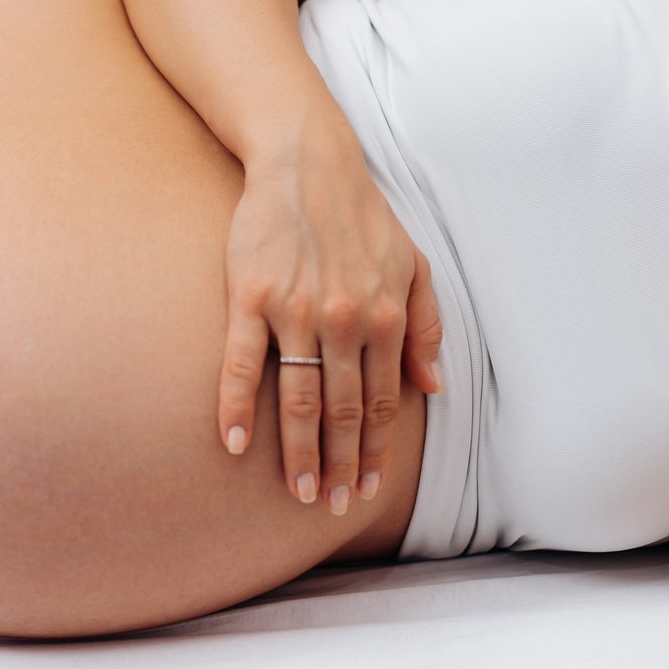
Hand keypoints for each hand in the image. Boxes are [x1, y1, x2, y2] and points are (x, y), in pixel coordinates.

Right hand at [219, 112, 443, 514]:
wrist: (307, 162)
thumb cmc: (362, 216)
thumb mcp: (413, 264)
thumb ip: (426, 326)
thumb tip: (433, 386)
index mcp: (386, 315)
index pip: (384, 402)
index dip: (379, 451)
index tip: (372, 487)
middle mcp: (345, 319)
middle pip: (344, 412)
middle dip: (344, 465)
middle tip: (336, 506)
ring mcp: (296, 310)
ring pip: (299, 399)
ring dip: (300, 452)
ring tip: (302, 491)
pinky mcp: (250, 297)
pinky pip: (240, 364)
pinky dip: (235, 407)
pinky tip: (235, 445)